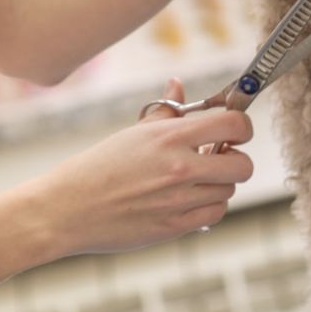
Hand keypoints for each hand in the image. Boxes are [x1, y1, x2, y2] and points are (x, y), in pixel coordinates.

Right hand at [26, 79, 253, 255]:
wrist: (67, 209)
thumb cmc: (97, 167)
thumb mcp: (133, 133)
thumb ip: (165, 111)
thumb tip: (178, 84)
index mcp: (169, 137)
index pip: (234, 125)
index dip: (242, 127)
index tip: (234, 130)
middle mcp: (179, 167)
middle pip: (243, 165)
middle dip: (236, 159)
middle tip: (218, 156)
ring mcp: (179, 200)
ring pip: (229, 190)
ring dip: (218, 183)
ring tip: (195, 178)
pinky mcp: (174, 226)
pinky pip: (214, 214)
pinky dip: (209, 206)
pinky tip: (190, 198)